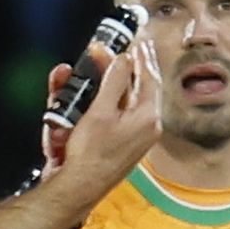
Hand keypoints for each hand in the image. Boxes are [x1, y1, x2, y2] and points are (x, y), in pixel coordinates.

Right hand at [38, 41, 160, 224]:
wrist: (79, 188)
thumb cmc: (89, 154)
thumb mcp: (101, 110)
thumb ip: (115, 80)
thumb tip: (125, 58)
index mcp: (148, 118)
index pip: (150, 77)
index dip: (141, 56)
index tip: (135, 40)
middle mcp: (148, 128)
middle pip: (143, 88)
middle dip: (132, 66)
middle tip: (128, 48)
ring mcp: (137, 138)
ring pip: (131, 100)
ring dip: (119, 82)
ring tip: (112, 65)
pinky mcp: (124, 145)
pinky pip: (122, 115)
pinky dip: (112, 100)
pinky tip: (103, 92)